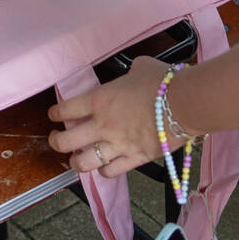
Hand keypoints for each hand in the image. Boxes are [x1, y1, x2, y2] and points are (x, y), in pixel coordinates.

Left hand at [47, 56, 185, 177]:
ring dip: (76, 163)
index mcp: (100, 99)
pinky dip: (105, 171)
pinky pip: (112, 172)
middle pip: (66, 142)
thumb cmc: (162, 81)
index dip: (54, 113)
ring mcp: (117, 145)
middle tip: (56, 140)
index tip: (53, 114)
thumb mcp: (140, 67)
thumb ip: (130, 72)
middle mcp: (103, 125)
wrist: (185, 102)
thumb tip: (133, 73)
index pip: (65, 109)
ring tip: (76, 160)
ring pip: (84, 163)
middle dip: (56, 142)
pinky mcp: (135, 159)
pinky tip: (105, 167)